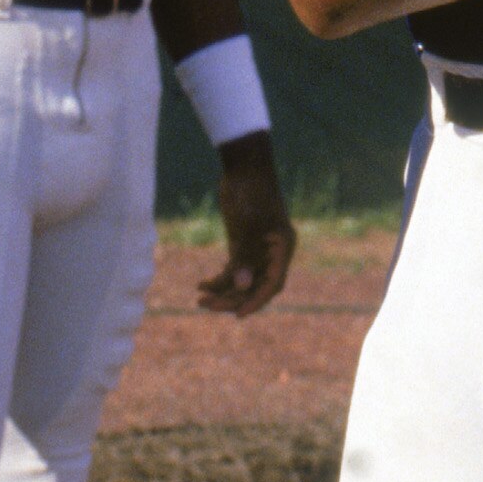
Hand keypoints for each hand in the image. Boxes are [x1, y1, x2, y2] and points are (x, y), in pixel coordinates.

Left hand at [201, 139, 294, 317]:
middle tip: (207, 305)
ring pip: (242, 280)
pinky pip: (234, 268)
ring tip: (200, 299)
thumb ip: (244, 257)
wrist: (243, 166)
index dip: (257, 301)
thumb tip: (241, 286)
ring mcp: (257, 249)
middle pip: (255, 286)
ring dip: (223, 291)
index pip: (272, 284)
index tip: (239, 315)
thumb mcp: (246, 226)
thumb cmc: (250, 192)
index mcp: (282, 249)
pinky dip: (219, 278)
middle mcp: (272, 253)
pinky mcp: (243, 244)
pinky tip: (202, 285)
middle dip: (232, 298)